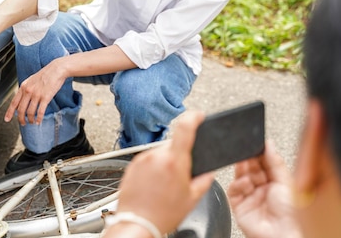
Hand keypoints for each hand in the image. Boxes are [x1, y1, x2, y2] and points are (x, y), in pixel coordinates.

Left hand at [4, 59, 67, 124]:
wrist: (56, 69)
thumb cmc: (46, 74)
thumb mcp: (31, 80)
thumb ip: (26, 89)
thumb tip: (22, 99)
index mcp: (24, 87)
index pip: (14, 102)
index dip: (9, 112)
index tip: (7, 119)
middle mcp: (28, 91)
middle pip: (21, 110)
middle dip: (21, 119)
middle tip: (23, 123)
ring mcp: (36, 94)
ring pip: (30, 112)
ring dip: (30, 119)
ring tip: (32, 122)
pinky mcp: (45, 97)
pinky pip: (40, 111)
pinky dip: (39, 118)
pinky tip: (39, 121)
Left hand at [106, 111, 214, 236]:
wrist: (137, 224)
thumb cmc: (162, 214)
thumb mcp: (191, 199)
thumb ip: (204, 181)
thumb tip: (208, 172)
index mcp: (174, 162)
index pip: (184, 128)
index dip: (193, 117)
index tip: (198, 115)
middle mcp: (156, 156)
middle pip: (172, 145)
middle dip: (178, 156)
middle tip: (179, 175)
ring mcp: (142, 160)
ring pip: (159, 153)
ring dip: (164, 163)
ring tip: (164, 185)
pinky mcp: (132, 165)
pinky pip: (147, 161)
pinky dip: (152, 169)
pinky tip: (153, 185)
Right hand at [227, 140, 301, 237]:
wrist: (283, 235)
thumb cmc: (292, 215)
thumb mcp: (286, 182)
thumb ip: (276, 162)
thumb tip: (269, 144)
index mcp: (276, 183)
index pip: (264, 163)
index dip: (259, 154)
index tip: (256, 144)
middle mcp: (263, 190)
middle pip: (251, 169)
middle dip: (249, 159)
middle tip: (248, 151)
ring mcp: (251, 197)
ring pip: (240, 177)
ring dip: (242, 169)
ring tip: (244, 163)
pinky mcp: (240, 206)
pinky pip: (233, 191)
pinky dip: (237, 184)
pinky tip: (244, 182)